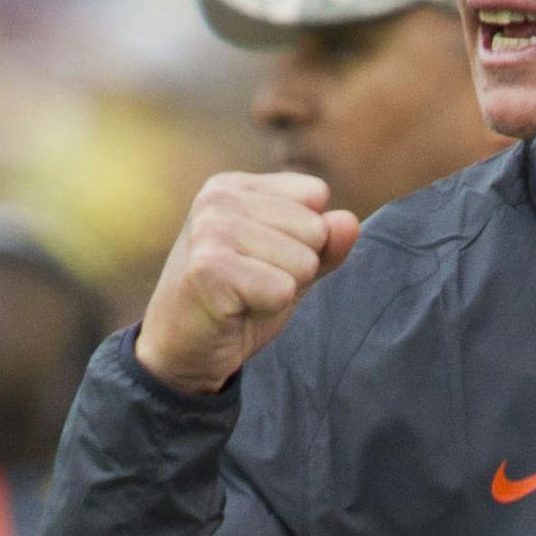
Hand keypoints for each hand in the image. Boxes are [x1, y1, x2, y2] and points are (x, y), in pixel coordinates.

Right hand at [136, 172, 359, 394]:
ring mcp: (211, 229)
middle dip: (296, 268)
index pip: (315, 194)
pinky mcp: (209, 268)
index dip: (307, 238)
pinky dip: (268, 308)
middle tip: (253, 284)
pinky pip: (283, 289)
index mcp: (236, 187)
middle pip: (315, 229)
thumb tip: (350, 221)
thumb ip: (326, 244)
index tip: (265, 259)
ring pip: (303, 261)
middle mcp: (219, 198)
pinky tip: (234, 310)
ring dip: (282, 290)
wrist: (184, 349)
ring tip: (244, 296)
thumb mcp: (292, 267)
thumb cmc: (239, 303)